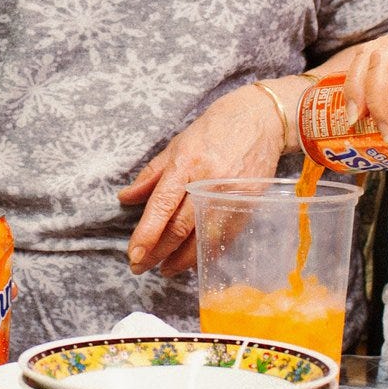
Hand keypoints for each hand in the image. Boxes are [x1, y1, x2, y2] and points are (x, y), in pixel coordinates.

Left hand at [119, 83, 284, 276]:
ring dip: (181, 259)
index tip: (133, 254)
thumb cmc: (215, 129)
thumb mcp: (178, 144)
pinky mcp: (248, 204)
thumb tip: (126, 198)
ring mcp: (231, 195)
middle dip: (158, 252)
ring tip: (164, 269)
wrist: (262, 119)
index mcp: (187, 163)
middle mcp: (209, 181)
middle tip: (140, 267)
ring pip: (203, 238)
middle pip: (180, 227)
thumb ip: (152, 174)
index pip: (162, 206)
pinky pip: (225, 236)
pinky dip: (206, 250)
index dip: (147, 234)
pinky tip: (192, 258)